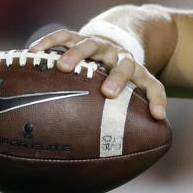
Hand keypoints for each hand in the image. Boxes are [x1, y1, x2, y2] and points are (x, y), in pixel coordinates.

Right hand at [29, 28, 167, 119]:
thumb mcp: (127, 92)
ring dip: (79, 54)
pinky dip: (50, 41)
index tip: (158, 116)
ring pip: (91, 44)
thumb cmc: (117, 77)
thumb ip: (127, 117)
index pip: (152, 85)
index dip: (157, 100)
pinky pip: (64, 36)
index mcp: (136, 73)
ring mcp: (100, 45)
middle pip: (125, 64)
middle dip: (118, 78)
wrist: (113, 40)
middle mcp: (120, 57)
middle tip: (108, 93)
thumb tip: (121, 156)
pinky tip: (34, 50)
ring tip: (63, 66)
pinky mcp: (79, 36)